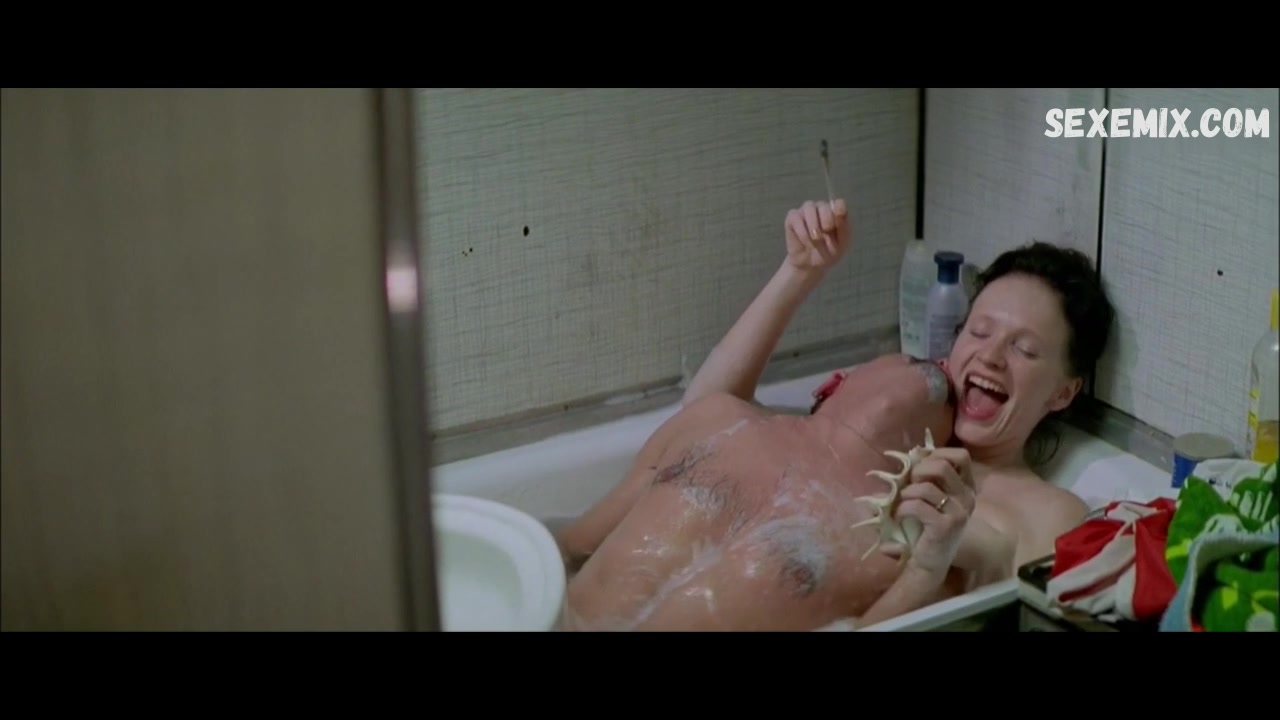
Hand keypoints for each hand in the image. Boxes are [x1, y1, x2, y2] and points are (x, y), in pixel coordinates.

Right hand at [784, 199, 849, 272]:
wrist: (810, 266)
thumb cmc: (828, 253)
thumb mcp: (841, 244)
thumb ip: (843, 228)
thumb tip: (839, 211)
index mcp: (835, 213)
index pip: (839, 203)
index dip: (838, 209)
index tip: (837, 223)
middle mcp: (821, 209)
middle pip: (823, 205)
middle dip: (825, 218)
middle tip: (826, 232)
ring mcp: (806, 212)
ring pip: (808, 207)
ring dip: (813, 224)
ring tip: (815, 239)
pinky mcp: (792, 218)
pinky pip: (795, 217)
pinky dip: (801, 230)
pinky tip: (805, 241)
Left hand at [886, 447, 976, 575]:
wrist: (928, 563)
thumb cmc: (925, 527)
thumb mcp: (929, 498)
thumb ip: (927, 477)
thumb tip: (915, 453)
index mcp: (965, 487)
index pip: (961, 456)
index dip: (936, 454)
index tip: (919, 466)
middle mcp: (967, 497)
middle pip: (942, 466)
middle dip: (918, 471)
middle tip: (909, 485)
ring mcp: (959, 512)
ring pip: (926, 486)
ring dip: (906, 493)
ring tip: (902, 503)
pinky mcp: (946, 526)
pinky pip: (917, 505)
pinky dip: (902, 508)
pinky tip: (900, 516)